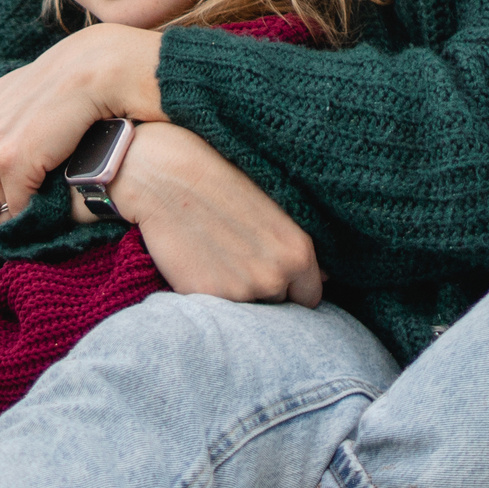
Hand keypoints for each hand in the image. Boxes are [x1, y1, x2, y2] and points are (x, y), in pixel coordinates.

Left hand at [0, 24, 162, 245]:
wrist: (95, 71)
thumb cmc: (58, 84)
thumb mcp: (10, 90)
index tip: (1, 243)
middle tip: (20, 249)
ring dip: (14, 234)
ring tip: (35, 241)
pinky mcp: (15, 161)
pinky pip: (16, 211)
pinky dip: (30, 224)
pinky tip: (46, 227)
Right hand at [101, 122, 322, 306]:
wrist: (165, 177)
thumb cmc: (221, 183)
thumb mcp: (274, 209)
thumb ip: (298, 250)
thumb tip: (323, 280)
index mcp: (298, 254)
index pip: (310, 298)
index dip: (293, 288)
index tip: (275, 276)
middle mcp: (274, 278)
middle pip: (279, 305)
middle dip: (264, 291)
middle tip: (239, 261)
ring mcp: (239, 291)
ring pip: (247, 309)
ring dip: (236, 293)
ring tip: (216, 258)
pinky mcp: (204, 296)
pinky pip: (214, 308)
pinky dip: (208, 293)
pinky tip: (197, 263)